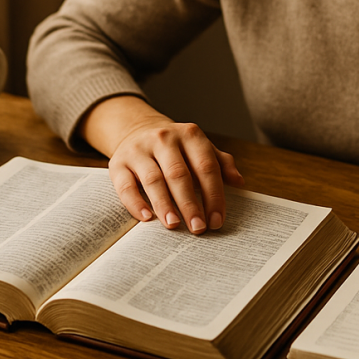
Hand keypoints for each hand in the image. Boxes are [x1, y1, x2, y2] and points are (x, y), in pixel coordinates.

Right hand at [80, 96, 244, 233]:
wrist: (138, 129)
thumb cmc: (177, 147)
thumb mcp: (200, 147)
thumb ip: (221, 162)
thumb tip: (239, 181)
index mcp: (190, 135)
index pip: (206, 167)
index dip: (213, 195)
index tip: (217, 220)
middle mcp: (164, 138)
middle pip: (179, 174)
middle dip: (190, 204)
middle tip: (198, 229)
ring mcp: (139, 149)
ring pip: (153, 179)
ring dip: (164, 204)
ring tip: (174, 225)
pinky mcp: (118, 162)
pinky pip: (126, 185)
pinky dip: (135, 202)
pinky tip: (146, 218)